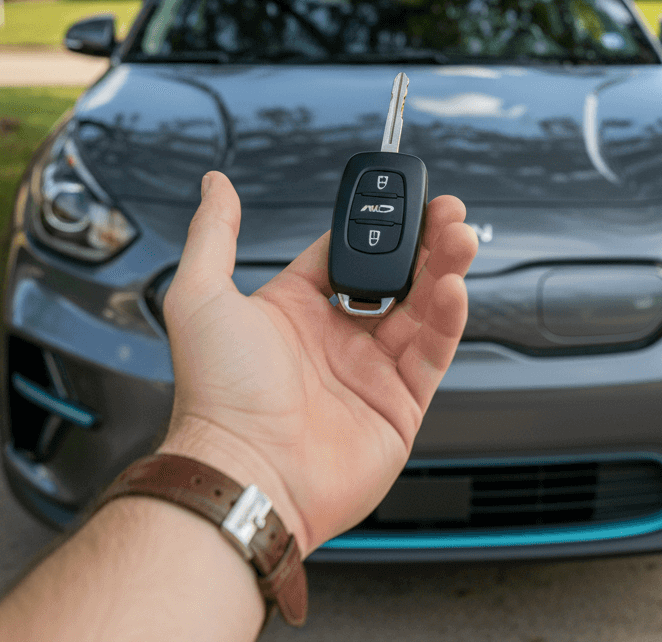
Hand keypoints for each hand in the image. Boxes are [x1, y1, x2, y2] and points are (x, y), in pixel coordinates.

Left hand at [159, 171, 477, 554]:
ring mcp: (369, 371)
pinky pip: (433, 353)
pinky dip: (449, 319)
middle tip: (445, 213)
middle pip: (394, 277)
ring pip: (422, 309)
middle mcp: (335, 338)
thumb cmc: (216, 396)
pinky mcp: (398, 405)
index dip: (376, 226)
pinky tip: (453, 287)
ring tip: (460, 238)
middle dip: (424, 242)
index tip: (399, 199)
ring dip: (445, 270)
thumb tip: (215, 187)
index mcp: (295, 310)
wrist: (246, 474)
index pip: (346, 254)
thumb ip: (214, 234)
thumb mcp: (201, 296)